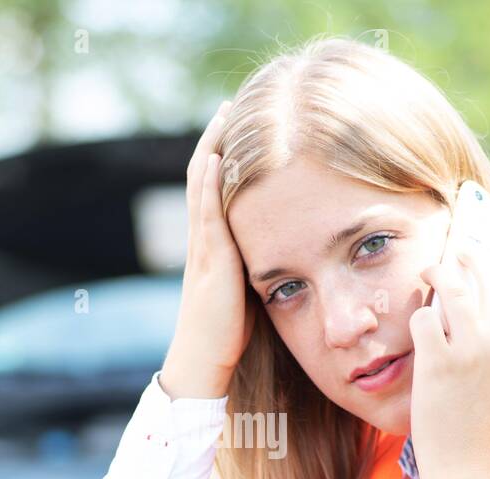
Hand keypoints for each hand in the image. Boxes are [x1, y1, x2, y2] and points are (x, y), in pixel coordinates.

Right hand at [160, 101, 254, 398]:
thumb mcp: (251, 290)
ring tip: (221, 116)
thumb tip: (288, 254)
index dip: (224, 158)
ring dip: (210, 149)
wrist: (205, 363)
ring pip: (201, 188)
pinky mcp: (210, 263)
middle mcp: (204, 241)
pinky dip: (207, 184)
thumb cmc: (230, 336)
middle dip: (216, 140)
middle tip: (228, 105)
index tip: (238, 127)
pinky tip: (213, 158)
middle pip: (204, 177)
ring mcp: (203, 250)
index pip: (216, 190)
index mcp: (215, 246)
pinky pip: (206, 215)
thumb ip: (262, 265)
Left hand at [407, 236, 489, 478]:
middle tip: (457, 254)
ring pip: (454, 289)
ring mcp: (471, 350)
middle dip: (471, 260)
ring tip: (430, 269)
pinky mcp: (438, 362)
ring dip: (440, 272)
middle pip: (488, 280)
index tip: (487, 261)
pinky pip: (424, 319)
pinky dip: (420, 316)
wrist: (471, 470)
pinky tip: (419, 324)